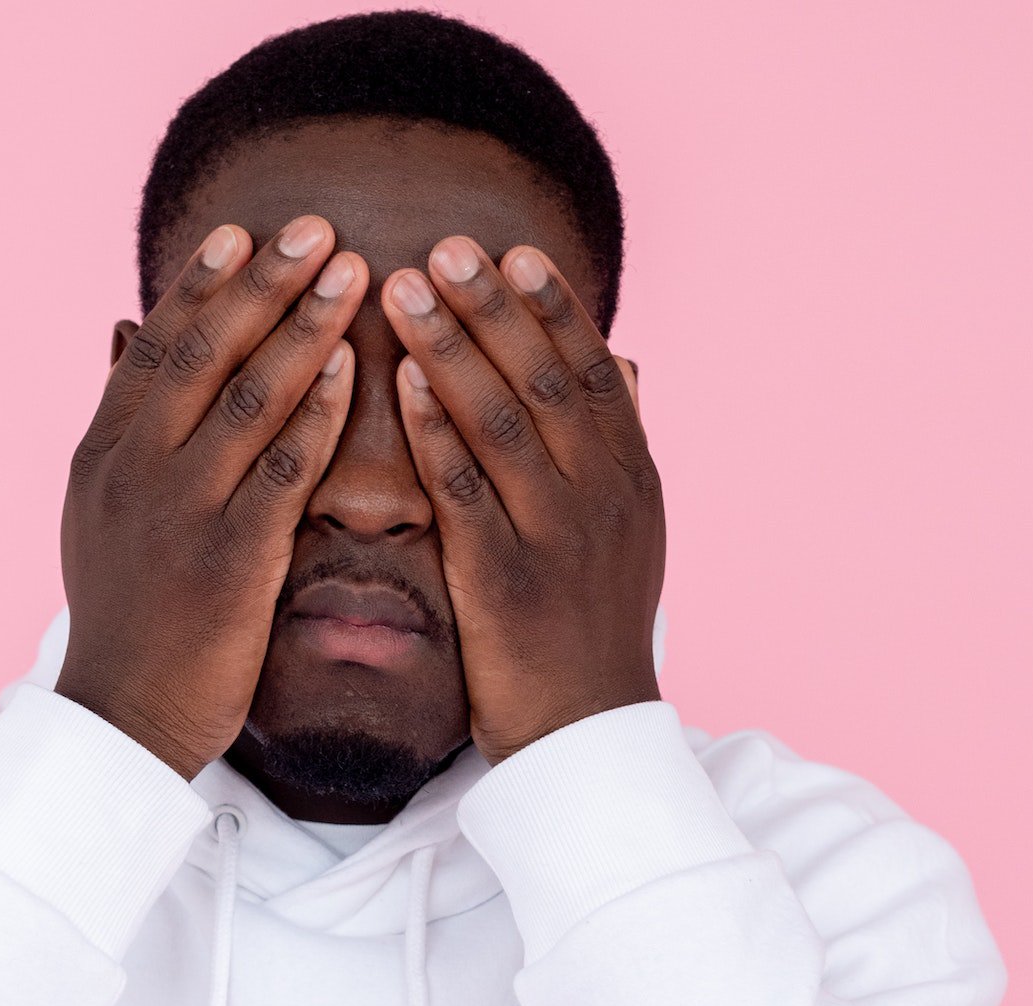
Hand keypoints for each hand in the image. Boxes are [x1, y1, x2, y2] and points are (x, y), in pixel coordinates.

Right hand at [54, 215, 369, 777]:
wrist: (122, 720)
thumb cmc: (126, 619)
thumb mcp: (101, 513)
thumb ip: (122, 425)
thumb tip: (122, 335)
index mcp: (102, 454)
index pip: (155, 347)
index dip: (201, 286)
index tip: (245, 232)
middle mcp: (133, 471)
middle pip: (202, 354)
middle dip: (262, 285)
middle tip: (315, 227)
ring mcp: (179, 513)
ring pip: (247, 399)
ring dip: (304, 328)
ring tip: (352, 273)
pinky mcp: (229, 561)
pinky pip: (282, 471)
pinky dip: (317, 414)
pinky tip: (353, 368)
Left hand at [381, 238, 663, 763]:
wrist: (586, 731)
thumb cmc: (595, 624)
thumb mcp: (631, 529)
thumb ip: (620, 441)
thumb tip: (625, 359)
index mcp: (632, 476)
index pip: (590, 371)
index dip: (551, 307)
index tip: (510, 250)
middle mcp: (602, 496)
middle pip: (544, 379)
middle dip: (492, 308)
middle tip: (444, 246)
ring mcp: (556, 536)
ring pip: (503, 422)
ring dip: (452, 347)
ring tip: (402, 289)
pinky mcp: (504, 579)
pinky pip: (465, 491)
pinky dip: (434, 431)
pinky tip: (400, 383)